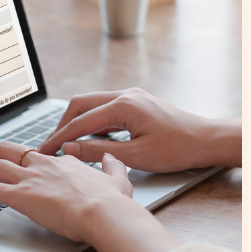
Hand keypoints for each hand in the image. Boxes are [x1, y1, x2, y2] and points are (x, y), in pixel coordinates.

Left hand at [0, 141, 134, 243]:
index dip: (27, 163)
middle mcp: (43, 165)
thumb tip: (111, 158)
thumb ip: (112, 167)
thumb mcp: (119, 180)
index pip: (38, 155)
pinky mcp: (18, 195)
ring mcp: (29, 178)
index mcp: (64, 162)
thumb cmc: (112, 203)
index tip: (23, 172)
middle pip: (9, 151)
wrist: (104, 214)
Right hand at [36, 88, 239, 172]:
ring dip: (77, 122)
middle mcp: (125, 95)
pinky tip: (89, 139)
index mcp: (123, 105)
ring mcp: (132, 97)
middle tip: (50, 146)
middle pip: (81, 105)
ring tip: (65, 144)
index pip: (80, 121)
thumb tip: (70, 149)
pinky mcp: (137, 104)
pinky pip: (106, 109)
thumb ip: (99, 152)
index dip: (59, 137)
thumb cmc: (178, 148)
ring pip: (92, 105)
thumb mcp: (136, 156)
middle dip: (62, 125)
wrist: (206, 140)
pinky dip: (93, 122)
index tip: (44, 151)